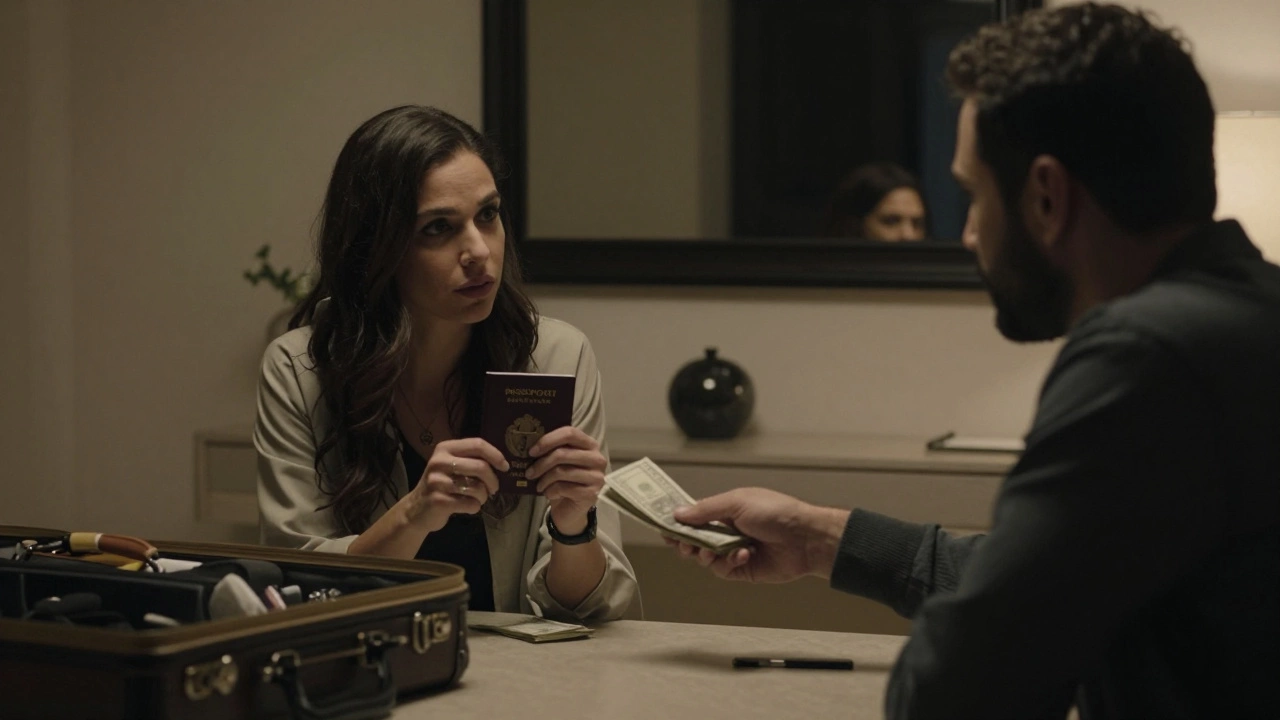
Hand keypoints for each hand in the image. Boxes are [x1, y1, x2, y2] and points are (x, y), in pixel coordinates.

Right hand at [410, 438, 507, 532]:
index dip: (496, 455)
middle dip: (493, 481)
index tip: (505, 467)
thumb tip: (502, 463)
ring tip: (476, 499)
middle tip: (493, 489)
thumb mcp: (451, 465)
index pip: (478, 444)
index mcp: (445, 448)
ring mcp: (437, 482)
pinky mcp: (439, 501)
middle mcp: (439, 462)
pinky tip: (466, 506)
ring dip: (483, 497)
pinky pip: (471, 504)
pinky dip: (475, 508)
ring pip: (478, 488)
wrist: (416, 510)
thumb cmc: (441, 485)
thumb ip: (471, 460)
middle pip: (481, 467)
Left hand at [525, 427, 605, 535]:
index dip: (548, 440)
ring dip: (544, 479)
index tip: (532, 451)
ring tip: (538, 485)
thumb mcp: (558, 462)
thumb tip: (530, 444)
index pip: (569, 433)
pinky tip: (549, 493)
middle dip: (541, 463)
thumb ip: (552, 450)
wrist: (571, 508)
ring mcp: (596, 476)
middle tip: (529, 473)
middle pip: (563, 453)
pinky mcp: (592, 493)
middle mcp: (597, 458)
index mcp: (589, 444)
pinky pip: (563, 488)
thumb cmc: (563, 481)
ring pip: (561, 471)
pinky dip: (551, 491)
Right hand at [667, 488, 850, 582]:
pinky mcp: (743, 570)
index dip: (677, 523)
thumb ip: (706, 510)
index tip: (663, 527)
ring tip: (716, 551)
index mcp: (724, 511)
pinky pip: (723, 571)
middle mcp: (726, 531)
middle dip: (686, 542)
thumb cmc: (776, 512)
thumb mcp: (737, 502)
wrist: (805, 538)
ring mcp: (733, 551)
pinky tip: (743, 555)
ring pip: (704, 558)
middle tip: (684, 544)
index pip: (693, 517)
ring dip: (707, 555)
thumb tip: (677, 514)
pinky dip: (729, 563)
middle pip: (694, 540)